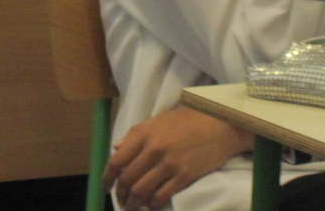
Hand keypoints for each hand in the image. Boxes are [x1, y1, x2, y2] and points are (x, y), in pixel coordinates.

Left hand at [104, 109, 251, 209]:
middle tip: (121, 200)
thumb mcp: (157, 121)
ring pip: (141, 191)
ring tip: (132, 206)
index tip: (106, 186)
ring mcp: (169, 164)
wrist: (219, 125)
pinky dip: (152, 204)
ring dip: (134, 203)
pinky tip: (151, 205)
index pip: (117, 161)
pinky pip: (161, 196)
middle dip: (120, 194)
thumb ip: (135, 135)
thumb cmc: (186, 121)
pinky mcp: (184, 176)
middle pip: (127, 179)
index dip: (107, 177)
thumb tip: (116, 148)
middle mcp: (153, 149)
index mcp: (143, 133)